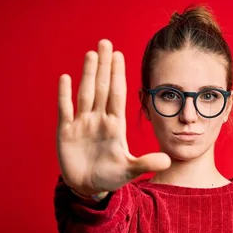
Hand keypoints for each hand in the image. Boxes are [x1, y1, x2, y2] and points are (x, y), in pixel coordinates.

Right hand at [56, 39, 170, 195]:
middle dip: (104, 66)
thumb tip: (168, 160)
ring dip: (87, 74)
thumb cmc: (110, 177)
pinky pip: (65, 109)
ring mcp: (82, 124)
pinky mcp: (66, 132)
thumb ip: (147, 163)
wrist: (88, 188)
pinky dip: (64, 95)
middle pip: (102, 88)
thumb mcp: (130, 170)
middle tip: (106, 43)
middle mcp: (98, 120)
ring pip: (85, 93)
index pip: (117, 95)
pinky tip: (65, 78)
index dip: (118, 75)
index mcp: (114, 126)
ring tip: (91, 54)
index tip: (119, 56)